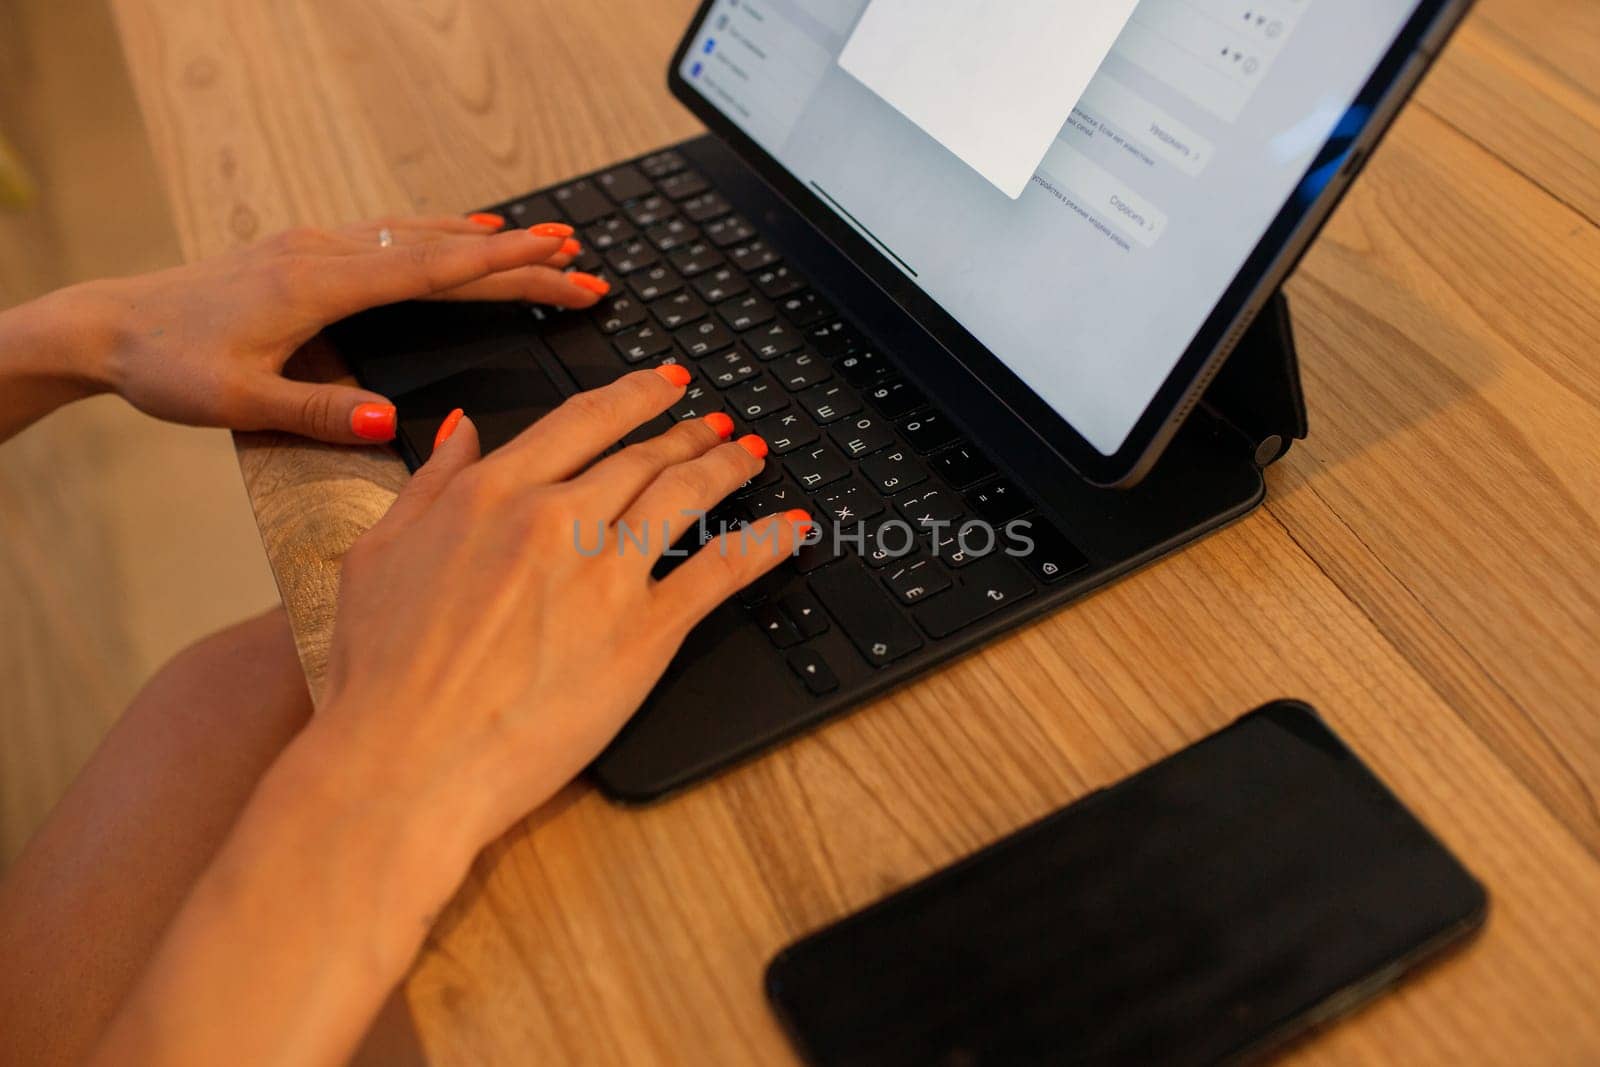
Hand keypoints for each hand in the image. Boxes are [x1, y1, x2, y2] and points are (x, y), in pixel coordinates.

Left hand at [72, 215, 610, 442]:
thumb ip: (323, 413)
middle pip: (441, 250)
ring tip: (544, 240)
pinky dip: (436, 233)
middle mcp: (324, 254)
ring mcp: (313, 246)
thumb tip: (398, 423)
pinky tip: (457, 234)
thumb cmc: (170, 366)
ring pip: (417, 233)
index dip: (504, 269)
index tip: (561, 262)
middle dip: (517, 257)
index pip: (432, 272)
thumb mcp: (241, 404)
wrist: (108, 325)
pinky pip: (388, 233)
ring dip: (484, 239)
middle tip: (583, 262)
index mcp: (319, 286)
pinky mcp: (302, 251)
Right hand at [314, 366, 812, 850]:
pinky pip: (720, 572)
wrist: (401, 762)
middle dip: (687, 433)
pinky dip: (764, 543)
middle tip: (716, 423)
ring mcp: (605, 573)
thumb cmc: (380, 676)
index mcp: (493, 494)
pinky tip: (790, 527)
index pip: (582, 422)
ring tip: (750, 457)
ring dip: (727, 468)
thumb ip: (428, 482)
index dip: (634, 396)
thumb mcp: (378, 554)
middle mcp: (555, 519)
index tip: (663, 384)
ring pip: (685, 496)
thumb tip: (460, 430)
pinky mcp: (644, 632)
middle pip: (642, 457)